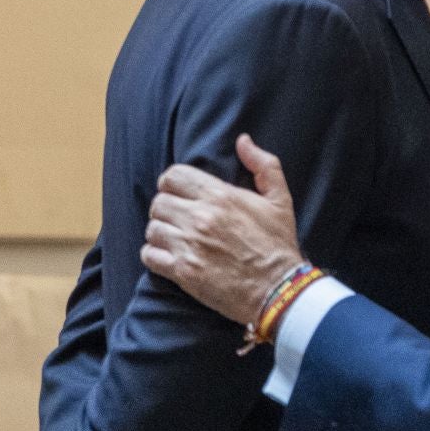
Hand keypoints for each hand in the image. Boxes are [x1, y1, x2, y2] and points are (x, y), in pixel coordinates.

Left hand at [144, 133, 304, 326]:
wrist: (279, 289)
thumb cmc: (279, 244)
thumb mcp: (280, 199)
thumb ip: (264, 165)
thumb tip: (243, 141)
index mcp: (220, 196)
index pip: (173, 175)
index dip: (173, 182)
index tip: (181, 193)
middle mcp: (200, 218)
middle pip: (159, 201)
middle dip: (167, 207)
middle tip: (179, 218)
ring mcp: (188, 245)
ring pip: (152, 227)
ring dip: (161, 231)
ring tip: (174, 238)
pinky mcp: (182, 271)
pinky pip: (149, 255)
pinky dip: (154, 255)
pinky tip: (168, 256)